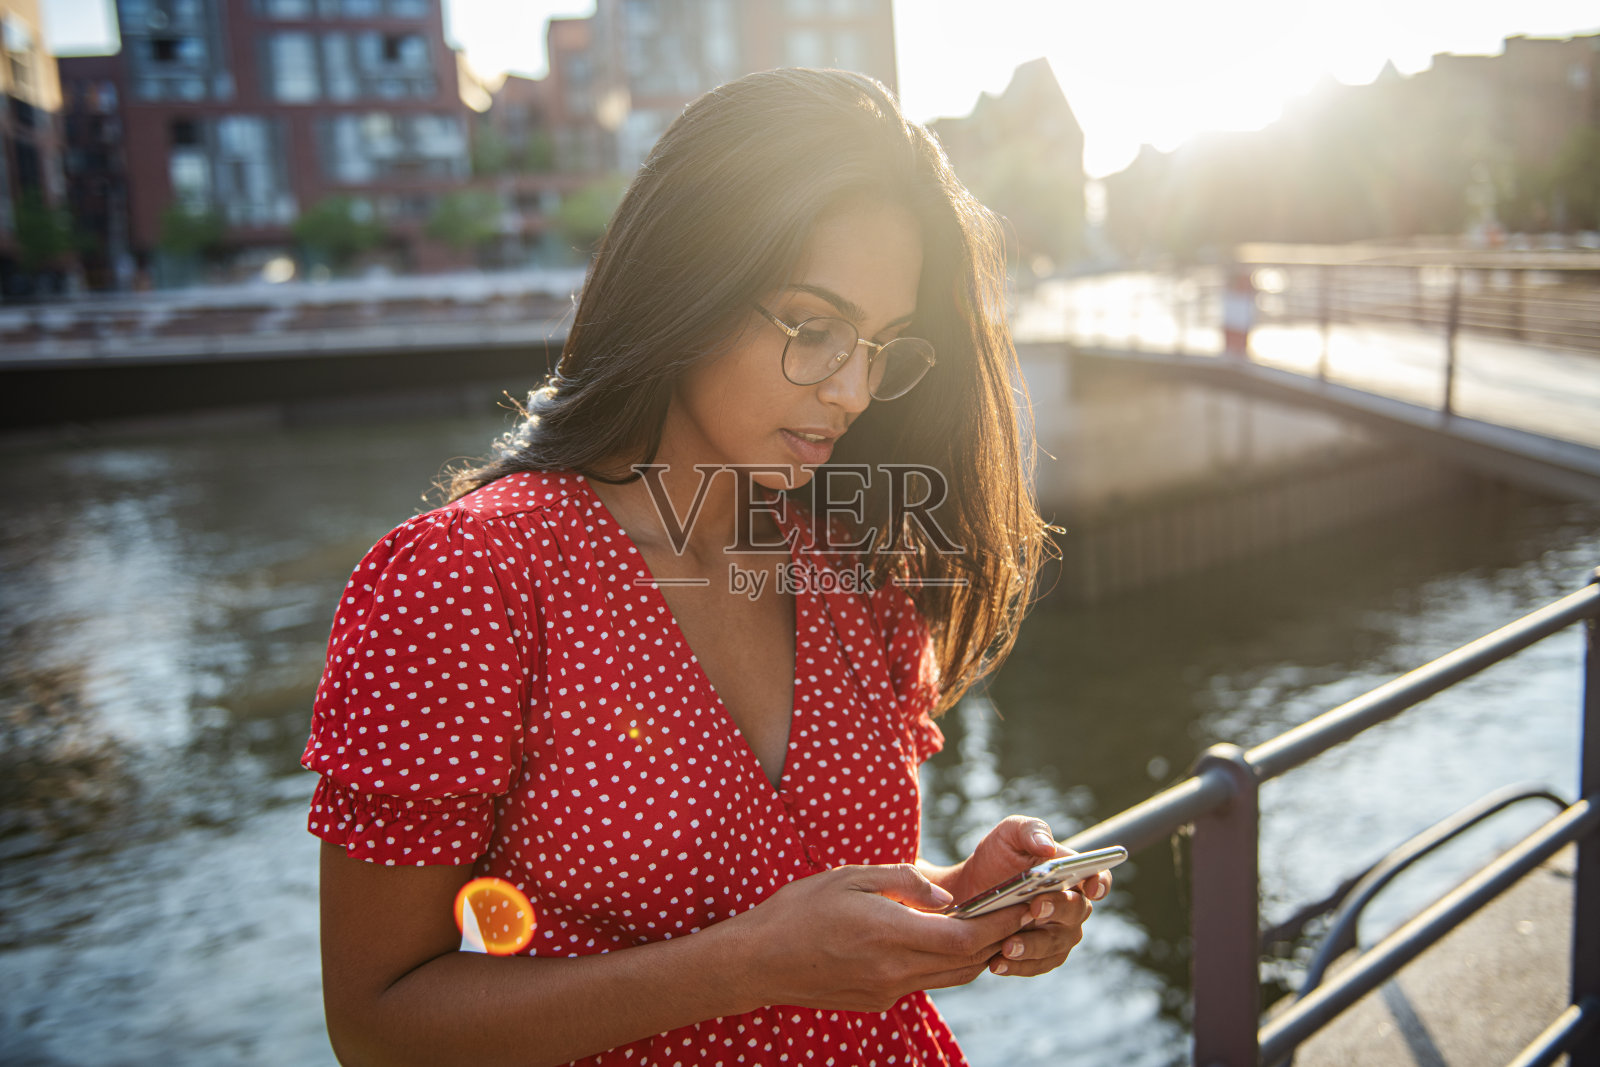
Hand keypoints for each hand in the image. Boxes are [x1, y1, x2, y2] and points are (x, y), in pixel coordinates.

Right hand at [728, 862, 1035, 1012]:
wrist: (757, 961)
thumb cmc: (799, 909)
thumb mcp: (849, 877)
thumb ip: (902, 882)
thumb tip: (944, 895)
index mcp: (891, 936)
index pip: (966, 937)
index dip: (1002, 921)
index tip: (1027, 902)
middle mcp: (895, 972)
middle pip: (968, 963)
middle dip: (1001, 937)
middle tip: (1025, 910)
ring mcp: (887, 991)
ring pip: (951, 978)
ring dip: (977, 953)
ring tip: (994, 923)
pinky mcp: (878, 999)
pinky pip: (926, 982)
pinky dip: (946, 962)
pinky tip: (945, 938)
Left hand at [937, 815, 1111, 977]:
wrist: (970, 888)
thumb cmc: (998, 856)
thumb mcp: (1009, 834)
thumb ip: (1030, 831)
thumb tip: (1048, 848)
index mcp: (1072, 873)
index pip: (1099, 878)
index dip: (1100, 883)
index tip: (1091, 887)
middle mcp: (1072, 905)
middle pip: (1077, 912)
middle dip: (1057, 909)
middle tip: (1033, 907)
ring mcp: (1058, 933)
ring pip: (1056, 944)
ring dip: (1033, 946)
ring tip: (1007, 946)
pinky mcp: (1040, 956)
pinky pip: (1036, 965)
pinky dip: (1018, 966)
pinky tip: (996, 963)